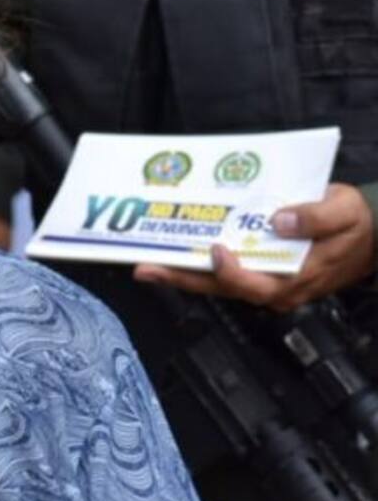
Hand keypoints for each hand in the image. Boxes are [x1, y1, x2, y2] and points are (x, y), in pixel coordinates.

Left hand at [133, 183, 375, 311]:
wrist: (374, 235)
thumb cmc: (357, 224)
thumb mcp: (344, 212)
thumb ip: (315, 217)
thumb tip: (279, 220)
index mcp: (296, 278)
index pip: (254, 284)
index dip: (230, 272)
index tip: (216, 249)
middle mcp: (277, 286)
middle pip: (222, 287)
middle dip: (182, 278)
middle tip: (145, 269)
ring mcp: (268, 280)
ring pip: (219, 283)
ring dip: (185, 272)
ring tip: (149, 262)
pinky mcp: (263, 270)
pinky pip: (228, 272)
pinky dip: (201, 264)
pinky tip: (179, 250)